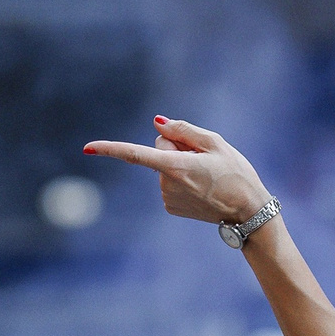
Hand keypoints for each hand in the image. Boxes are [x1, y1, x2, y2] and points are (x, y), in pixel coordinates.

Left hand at [81, 117, 269, 227]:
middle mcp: (167, 184)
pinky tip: (202, 187)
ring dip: (181, 165)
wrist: (247, 212)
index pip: (135, 154)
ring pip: (164, 167)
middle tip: (205, 160)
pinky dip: (182, 179)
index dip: (110, 149)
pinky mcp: (170, 207)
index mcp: (176, 166)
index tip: (87, 148)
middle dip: (176, 149)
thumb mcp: (216, 143)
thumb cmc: (236, 173)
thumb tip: (158, 123)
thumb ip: (184, 130)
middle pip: (159, 151)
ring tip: (207, 176)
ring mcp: (167, 198)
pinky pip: (169, 182)